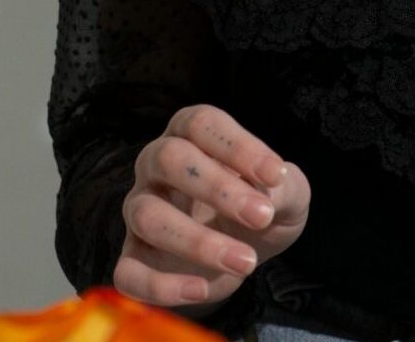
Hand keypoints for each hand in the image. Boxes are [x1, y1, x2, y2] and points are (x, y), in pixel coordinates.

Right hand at [115, 103, 311, 308]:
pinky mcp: (134, 257)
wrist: (243, 254)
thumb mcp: (286, 192)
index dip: (237, 146)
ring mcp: (140, 209)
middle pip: (168, 159)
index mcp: (192, 134)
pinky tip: (201, 290)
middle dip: (216, 187)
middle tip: (261, 216)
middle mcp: (156, 164)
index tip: (276, 175)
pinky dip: (161, 286)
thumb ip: (284, 186)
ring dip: (197, 242)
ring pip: (148, 216)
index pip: (202, 124)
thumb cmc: (260, 207)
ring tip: (246, 262)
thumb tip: (267, 195)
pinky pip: (128, 272)